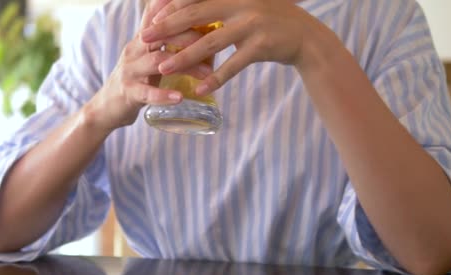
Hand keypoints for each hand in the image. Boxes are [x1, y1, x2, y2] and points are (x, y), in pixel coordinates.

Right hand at [88, 0, 211, 131]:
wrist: (107, 107)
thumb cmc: (137, 80)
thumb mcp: (150, 57)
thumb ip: (170, 44)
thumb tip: (204, 36)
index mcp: (142, 39)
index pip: (156, 14)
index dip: (171, 4)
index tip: (196, 1)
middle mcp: (134, 48)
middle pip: (162, 33)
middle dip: (190, 34)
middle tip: (215, 39)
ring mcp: (130, 70)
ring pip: (159, 60)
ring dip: (186, 66)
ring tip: (207, 73)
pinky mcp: (128, 92)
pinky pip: (147, 92)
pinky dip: (164, 95)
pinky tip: (180, 97)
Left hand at [140, 0, 317, 95]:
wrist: (306, 36)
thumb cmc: (270, 21)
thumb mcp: (244, 6)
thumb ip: (219, 7)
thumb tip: (187, 12)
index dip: (169, 8)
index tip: (149, 20)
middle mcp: (239, 4)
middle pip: (194, 16)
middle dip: (166, 29)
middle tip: (144, 40)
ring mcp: (251, 25)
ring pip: (209, 43)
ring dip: (183, 58)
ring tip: (163, 70)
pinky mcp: (260, 46)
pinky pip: (232, 66)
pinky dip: (214, 79)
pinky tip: (198, 90)